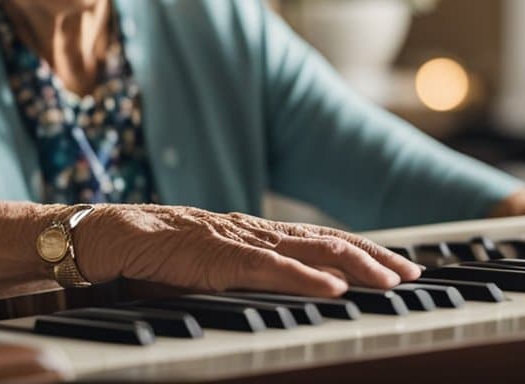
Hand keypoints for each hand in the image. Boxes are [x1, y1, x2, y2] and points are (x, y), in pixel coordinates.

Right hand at [74, 204, 422, 296]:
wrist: (111, 235)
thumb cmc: (158, 256)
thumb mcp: (214, 268)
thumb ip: (248, 275)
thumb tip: (286, 294)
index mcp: (257, 233)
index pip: (323, 240)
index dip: (365, 252)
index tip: (400, 267)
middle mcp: (256, 231)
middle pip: (329, 241)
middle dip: (375, 258)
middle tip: (413, 274)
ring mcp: (239, 241)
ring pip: (310, 249)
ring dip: (355, 265)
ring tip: (389, 281)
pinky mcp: (218, 257)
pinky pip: (269, 268)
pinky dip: (304, 278)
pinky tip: (332, 288)